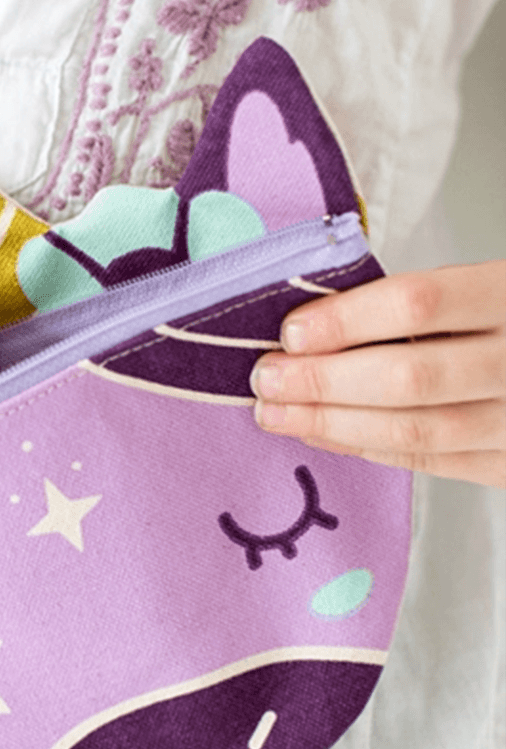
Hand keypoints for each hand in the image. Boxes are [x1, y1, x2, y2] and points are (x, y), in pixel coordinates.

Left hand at [250, 260, 505, 488]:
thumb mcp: (487, 286)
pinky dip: (366, 448)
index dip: (346, 321)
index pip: (419, 304)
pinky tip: (321, 435)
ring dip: (331, 424)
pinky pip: (431, 462)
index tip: (290, 333)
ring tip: (275, 414)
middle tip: (264, 379)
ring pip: (416, 431)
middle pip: (409, 377)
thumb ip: (419, 302)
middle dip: (322, 382)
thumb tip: (309, 326)